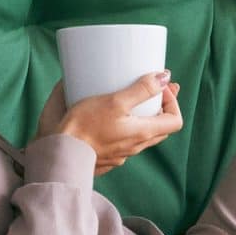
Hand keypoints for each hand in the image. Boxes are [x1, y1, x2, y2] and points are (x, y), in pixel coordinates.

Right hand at [37, 72, 182, 175]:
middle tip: (153, 89)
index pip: (175, 121)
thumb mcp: (115, 101)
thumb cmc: (85, 126)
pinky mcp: (107, 156)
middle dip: (160, 107)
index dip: (173, 102)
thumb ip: (142, 90)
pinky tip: (111, 118)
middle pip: (161, 128)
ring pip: (142, 135)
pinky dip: (126, 127)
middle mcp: (135, 147)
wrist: (60, 154)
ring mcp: (122, 154)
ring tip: (132, 101)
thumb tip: (164, 78)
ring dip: (143, 118)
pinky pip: (124, 141)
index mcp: (142, 133)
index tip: (160, 88)